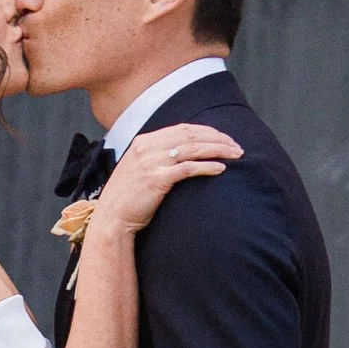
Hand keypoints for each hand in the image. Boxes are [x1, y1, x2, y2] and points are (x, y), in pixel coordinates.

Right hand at [93, 124, 240, 238]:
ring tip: (236, 155)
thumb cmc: (128, 199)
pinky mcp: (157, 179)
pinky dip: (207, 166)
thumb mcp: (139, 170)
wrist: (112, 218)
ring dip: (218, 150)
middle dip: (218, 138)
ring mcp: (151, 162)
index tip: (224, 138)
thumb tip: (182, 155)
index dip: (207, 131)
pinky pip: (188, 168)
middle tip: (237, 146)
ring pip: (193, 148)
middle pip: (191, 135)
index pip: (182, 128)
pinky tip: (221, 169)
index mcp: (144, 141)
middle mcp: (147, 147)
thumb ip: (156, 158)